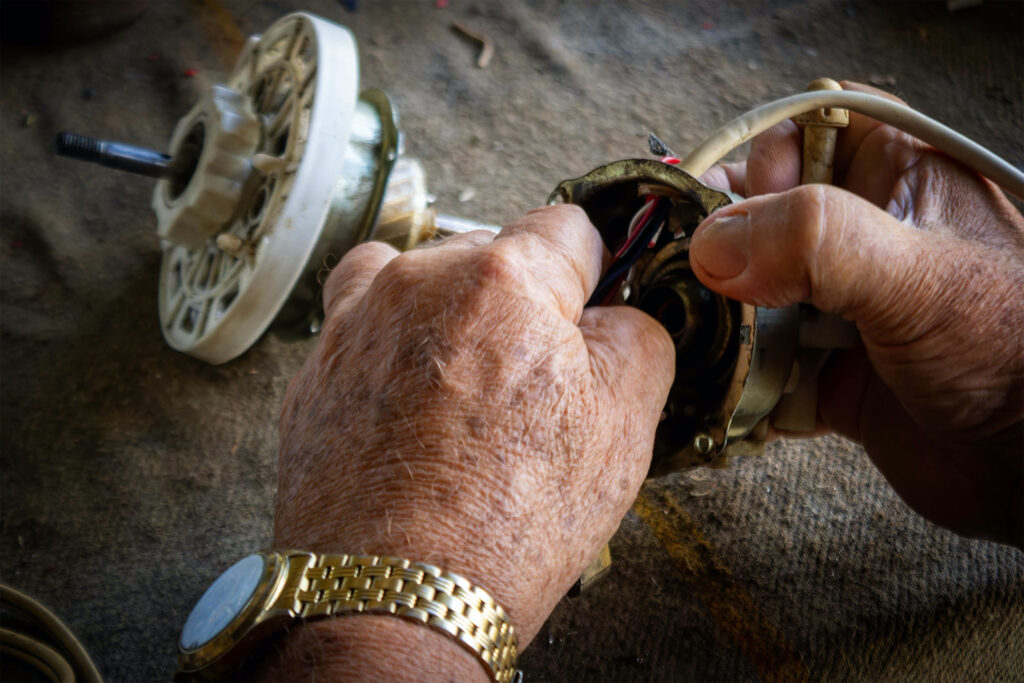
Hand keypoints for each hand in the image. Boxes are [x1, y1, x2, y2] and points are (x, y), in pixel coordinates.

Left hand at [266, 205, 673, 677]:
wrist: (393, 600)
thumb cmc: (506, 521)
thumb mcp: (624, 424)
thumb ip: (639, 338)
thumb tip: (622, 316)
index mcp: (503, 278)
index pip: (568, 226)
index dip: (595, 267)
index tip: (594, 301)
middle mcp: (418, 281)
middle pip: (490, 252)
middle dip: (520, 300)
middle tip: (535, 378)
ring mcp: (356, 323)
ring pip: (419, 280)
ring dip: (448, 312)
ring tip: (467, 387)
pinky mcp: (316, 371)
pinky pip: (364, 328)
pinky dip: (393, 349)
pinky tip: (414, 410)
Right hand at [694, 82, 1023, 546]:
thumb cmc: (1008, 350)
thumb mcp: (915, 274)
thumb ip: (813, 242)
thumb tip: (712, 244)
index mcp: (896, 182)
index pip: (808, 133)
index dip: (761, 158)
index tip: (729, 205)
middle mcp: (863, 242)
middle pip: (762, 218)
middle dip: (715, 246)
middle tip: (681, 274)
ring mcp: (842, 310)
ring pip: (752, 295)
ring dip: (716, 318)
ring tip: (687, 334)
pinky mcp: (829, 374)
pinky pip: (761, 364)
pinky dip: (734, 378)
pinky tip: (716, 388)